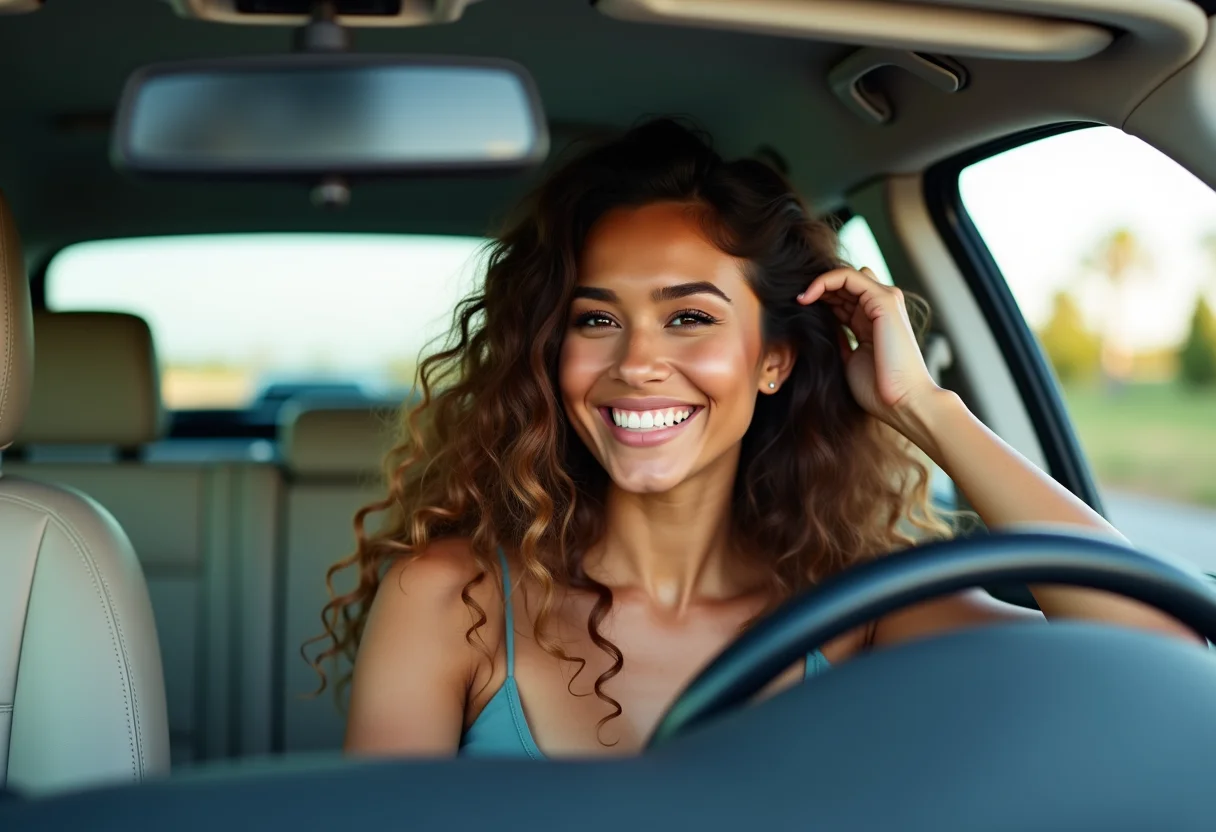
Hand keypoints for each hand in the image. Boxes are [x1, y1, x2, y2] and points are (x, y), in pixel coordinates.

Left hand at [798, 267, 939, 426]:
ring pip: (845, 275)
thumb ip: (839, 340)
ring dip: (818, 282)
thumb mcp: (849, 360)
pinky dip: (825, 281)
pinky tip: (807, 297)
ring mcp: (885, 301)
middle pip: (843, 283)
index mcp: (871, 321)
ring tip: (799, 299)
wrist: (902, 403)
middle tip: (793, 303)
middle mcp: (879, 308)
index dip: (818, 299)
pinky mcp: (884, 301)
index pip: (842, 296)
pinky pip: (848, 277)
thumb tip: (820, 327)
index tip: (794, 311)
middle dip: (817, 289)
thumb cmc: (877, 390)